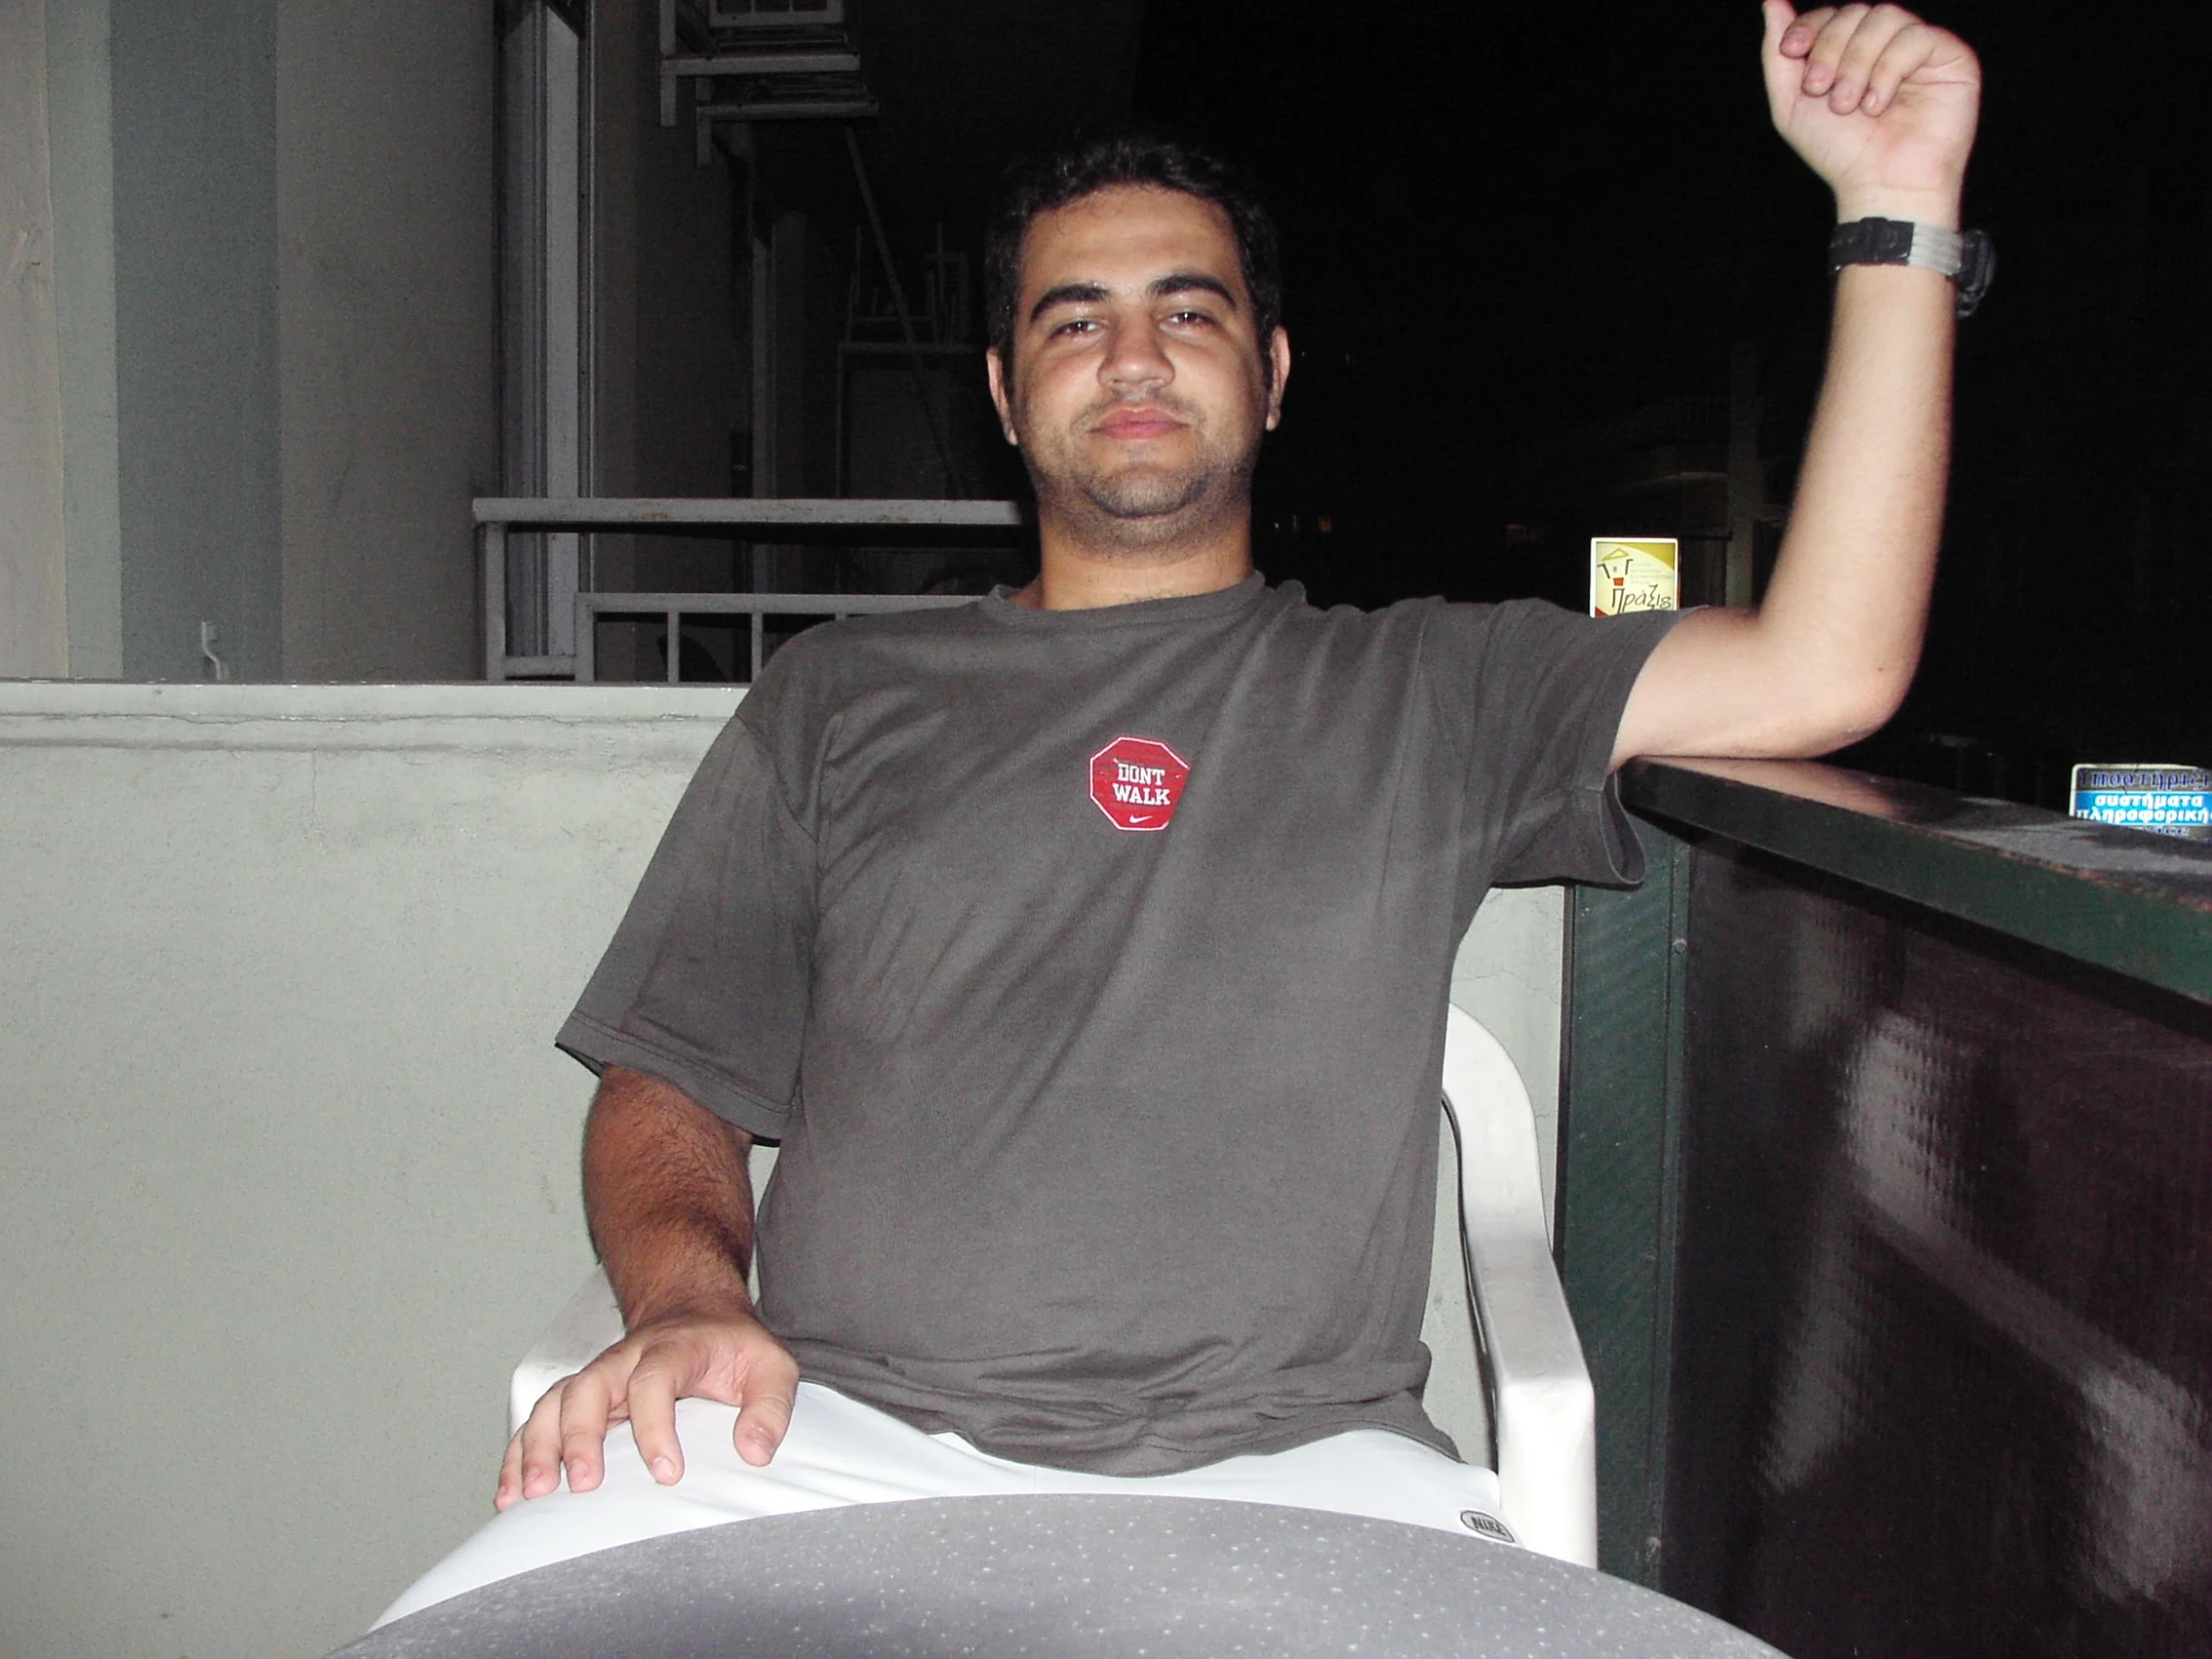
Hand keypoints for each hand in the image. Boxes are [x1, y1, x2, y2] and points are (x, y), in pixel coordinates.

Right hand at [495, 1307, 798, 1509]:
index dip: (655, 1427)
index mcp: (672, 1349)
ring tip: (529, 1495)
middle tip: (582, 1485)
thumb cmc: (732, 1348)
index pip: (654, 1381)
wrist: (695, 1312)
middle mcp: (624, 1360)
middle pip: (588, 1388)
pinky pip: (540, 1421)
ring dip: (537, 1448)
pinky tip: (510, 1494)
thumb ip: (771, 1406)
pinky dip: (520, 1455)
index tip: (667, 1472)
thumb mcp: (770, 1367)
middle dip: (579, 1437)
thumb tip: (756, 1451)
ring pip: (554, 1403)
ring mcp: (597, 1377)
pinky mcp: (579, 1397)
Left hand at [1762, 1, 1980, 225]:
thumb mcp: (1791, 104)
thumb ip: (1778, 54)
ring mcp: (1919, 50)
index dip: (1810, 26)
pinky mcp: (1950, 56)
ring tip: (1850, 104)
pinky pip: (1915, 36)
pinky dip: (1889, 69)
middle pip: (1855, 11)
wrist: (1881, 186)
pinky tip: (1878, 104)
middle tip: (1822, 90)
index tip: (1792, 50)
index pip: (1832, 15)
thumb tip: (1770, 1)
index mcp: (1852, 54)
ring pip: (1885, 16)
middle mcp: (1886, 47)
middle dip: (1830, 48)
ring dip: (1857, 61)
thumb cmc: (1839, 152)